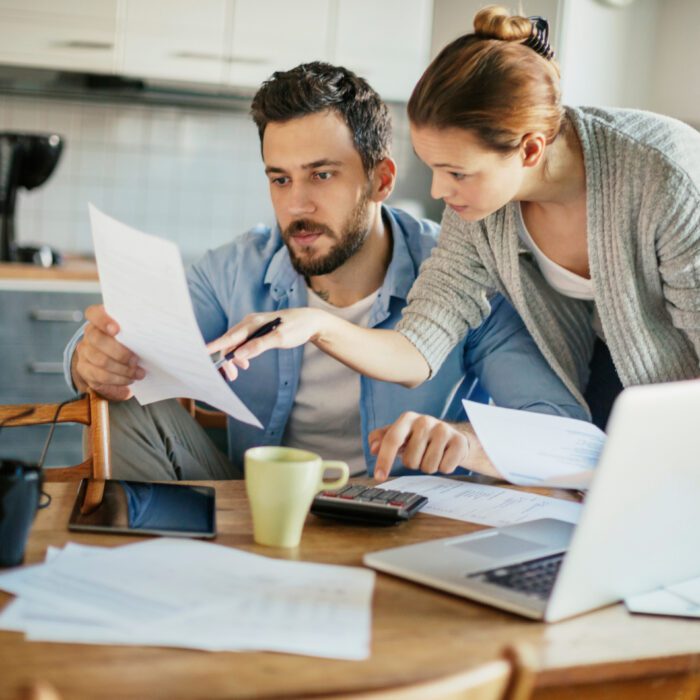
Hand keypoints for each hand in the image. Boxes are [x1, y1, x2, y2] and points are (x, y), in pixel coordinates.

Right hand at [72, 305, 143, 400]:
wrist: (111, 358)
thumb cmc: (128, 342)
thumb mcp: (131, 333)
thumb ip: (134, 330)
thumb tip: (154, 332)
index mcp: (100, 320)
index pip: (93, 314)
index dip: (103, 320)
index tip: (117, 330)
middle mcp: (89, 334)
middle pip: (98, 340)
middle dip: (120, 353)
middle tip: (136, 360)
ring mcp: (85, 352)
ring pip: (101, 361)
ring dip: (122, 370)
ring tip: (138, 373)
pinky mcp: (85, 369)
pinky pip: (100, 377)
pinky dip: (117, 380)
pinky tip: (129, 380)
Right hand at [206, 308, 327, 380]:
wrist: (310, 322)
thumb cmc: (297, 327)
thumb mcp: (280, 338)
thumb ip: (259, 346)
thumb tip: (239, 355)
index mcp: (253, 322)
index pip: (230, 336)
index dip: (215, 345)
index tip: (202, 352)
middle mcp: (250, 322)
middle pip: (230, 341)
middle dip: (227, 359)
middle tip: (232, 377)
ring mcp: (253, 326)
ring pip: (235, 343)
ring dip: (234, 358)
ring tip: (240, 371)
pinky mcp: (257, 331)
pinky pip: (242, 343)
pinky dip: (241, 354)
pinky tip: (245, 363)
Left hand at [369, 412, 501, 481]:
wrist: (453, 436)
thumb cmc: (421, 437)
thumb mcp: (400, 435)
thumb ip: (381, 439)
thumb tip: (373, 448)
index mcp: (407, 418)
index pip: (392, 440)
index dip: (384, 459)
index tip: (379, 476)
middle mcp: (425, 421)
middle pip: (410, 460)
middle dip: (414, 463)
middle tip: (420, 454)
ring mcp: (443, 430)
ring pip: (428, 467)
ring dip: (428, 467)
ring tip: (432, 455)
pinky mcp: (458, 441)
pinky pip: (445, 468)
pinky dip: (443, 468)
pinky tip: (445, 457)